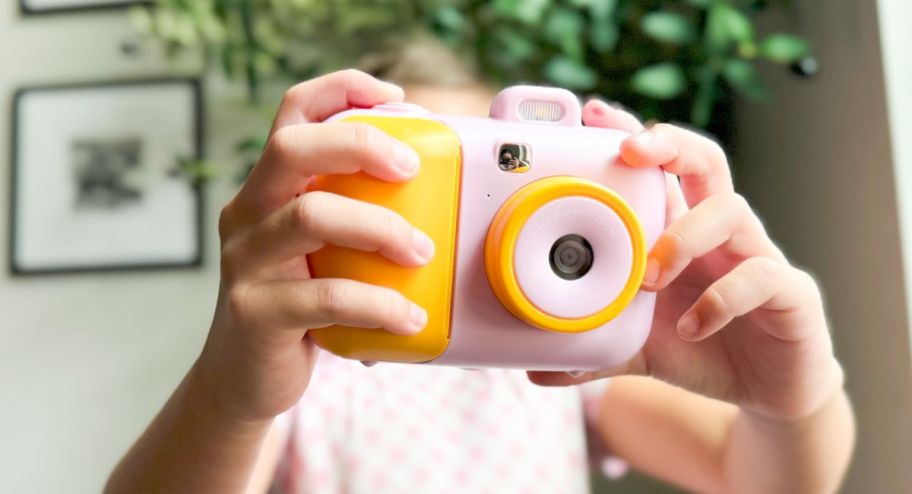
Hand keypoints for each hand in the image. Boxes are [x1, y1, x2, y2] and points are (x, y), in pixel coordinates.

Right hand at [193, 70, 433, 423]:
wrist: (244, 379)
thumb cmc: (301, 305)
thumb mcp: (322, 251)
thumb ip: (357, 217)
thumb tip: (442, 195)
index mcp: (269, 187)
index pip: (293, 112)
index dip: (342, 88)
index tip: (398, 100)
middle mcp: (249, 212)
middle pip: (291, 148)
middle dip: (358, 144)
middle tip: (410, 169)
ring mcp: (246, 261)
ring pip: (311, 217)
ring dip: (380, 227)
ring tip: (422, 252)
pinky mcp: (257, 311)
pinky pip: (326, 296)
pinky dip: (378, 303)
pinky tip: (410, 318)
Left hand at [529, 101, 843, 421]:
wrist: (764, 392)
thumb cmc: (700, 348)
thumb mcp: (637, 346)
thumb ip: (592, 347)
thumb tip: (536, 368)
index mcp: (680, 230)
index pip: (661, 169)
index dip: (635, 135)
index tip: (595, 114)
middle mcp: (719, 232)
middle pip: (706, 160)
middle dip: (670, 144)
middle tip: (630, 153)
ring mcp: (757, 256)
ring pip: (733, 210)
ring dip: (683, 236)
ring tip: (647, 278)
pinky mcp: (790, 292)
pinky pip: (762, 276)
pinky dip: (721, 300)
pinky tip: (692, 327)